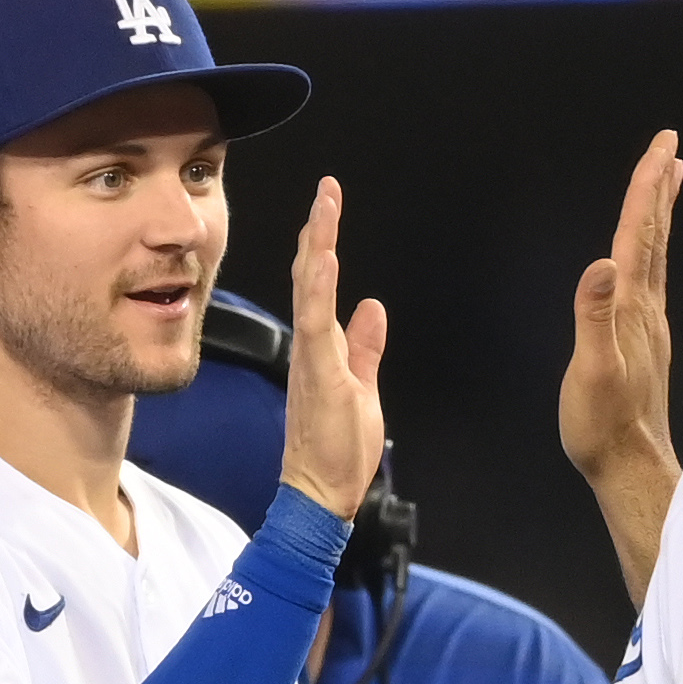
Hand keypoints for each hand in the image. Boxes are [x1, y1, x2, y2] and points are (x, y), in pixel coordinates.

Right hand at [278, 179, 388, 522]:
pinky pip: (315, 325)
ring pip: (310, 291)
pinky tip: (322, 258)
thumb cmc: (337, 450)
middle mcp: (310, 347)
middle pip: (310, 278)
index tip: (328, 207)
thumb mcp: (362, 387)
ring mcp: (311, 359)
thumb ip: (365, 348)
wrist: (319, 493)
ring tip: (324, 207)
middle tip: (327, 189)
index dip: (323, 245)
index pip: (320, 286)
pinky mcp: (318, 375)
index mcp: (320, 349)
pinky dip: (319, 289)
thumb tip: (372, 308)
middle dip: (319, 232)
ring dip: (318, 247)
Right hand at [558, 134, 682, 603]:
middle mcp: (646, 309)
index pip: (638, 236)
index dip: (646, 189)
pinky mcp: (646, 343)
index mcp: (631, 307)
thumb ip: (595, 317)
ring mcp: (649, 326)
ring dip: (658, 216)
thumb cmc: (603, 424)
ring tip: (665, 183)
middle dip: (657, 187)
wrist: (629, 466)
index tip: (661, 146)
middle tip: (667, 145)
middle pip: (653, 237)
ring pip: (655, 257)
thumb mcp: (591, 370)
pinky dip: (650, 253)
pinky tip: (645, 257)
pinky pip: (650, 281)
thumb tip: (602, 264)